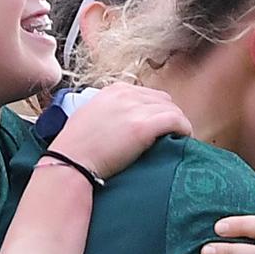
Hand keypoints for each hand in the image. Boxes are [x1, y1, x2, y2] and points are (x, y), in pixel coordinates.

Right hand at [47, 83, 191, 178]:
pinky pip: (176, 121)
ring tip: (178, 138)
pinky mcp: (143, 127)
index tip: (156, 124)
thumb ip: (108, 113)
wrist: (70, 163)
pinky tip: (185, 138)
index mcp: (113, 91)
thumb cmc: (74, 149)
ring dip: (177, 123)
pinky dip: (184, 128)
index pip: (146, 93)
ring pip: (172, 109)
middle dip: (168, 115)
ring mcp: (135, 109)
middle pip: (162, 99)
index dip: (155, 109)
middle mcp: (126, 95)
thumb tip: (121, 123)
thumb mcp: (89, 117)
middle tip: (170, 133)